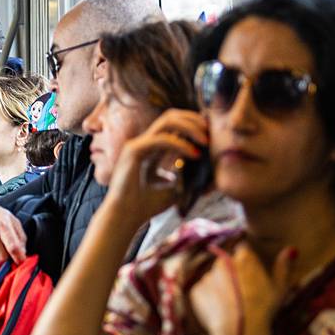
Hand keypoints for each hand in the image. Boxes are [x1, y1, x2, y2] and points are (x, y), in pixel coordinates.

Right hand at [105, 109, 208, 225]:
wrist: (125, 218)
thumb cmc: (146, 207)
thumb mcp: (175, 188)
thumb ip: (186, 175)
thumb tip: (207, 170)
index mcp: (151, 149)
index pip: (173, 125)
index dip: (193, 124)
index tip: (210, 135)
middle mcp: (143, 143)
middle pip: (171, 116)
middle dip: (193, 120)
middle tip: (210, 132)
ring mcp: (137, 144)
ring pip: (167, 121)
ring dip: (190, 127)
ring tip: (205, 141)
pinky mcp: (133, 151)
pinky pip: (161, 139)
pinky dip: (180, 144)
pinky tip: (194, 154)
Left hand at [190, 242, 293, 334]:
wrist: (240, 331)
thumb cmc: (263, 309)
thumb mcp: (279, 287)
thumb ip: (283, 266)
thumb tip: (290, 250)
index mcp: (244, 257)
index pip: (243, 250)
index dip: (247, 263)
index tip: (250, 276)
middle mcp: (223, 262)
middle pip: (227, 263)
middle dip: (232, 274)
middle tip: (241, 294)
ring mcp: (208, 276)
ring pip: (214, 278)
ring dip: (220, 287)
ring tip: (231, 306)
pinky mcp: (196, 291)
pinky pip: (203, 292)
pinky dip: (209, 299)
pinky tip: (220, 311)